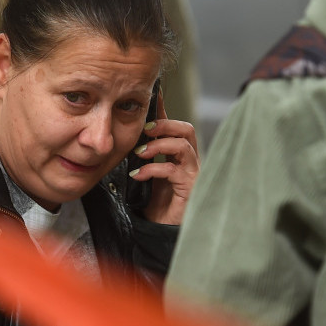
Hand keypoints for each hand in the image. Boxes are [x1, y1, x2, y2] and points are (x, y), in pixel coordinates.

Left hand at [129, 109, 199, 225]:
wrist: (160, 230)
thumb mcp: (148, 171)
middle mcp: (190, 161)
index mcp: (180, 154)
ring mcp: (193, 173)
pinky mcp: (190, 187)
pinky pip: (173, 170)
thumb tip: (132, 132)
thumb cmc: (156, 202)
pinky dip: (153, 168)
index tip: (152, 95)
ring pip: (183, 146)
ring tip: (139, 152)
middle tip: (144, 129)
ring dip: (158, 145)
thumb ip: (145, 153)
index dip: (164, 109)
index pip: (175, 125)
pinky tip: (138, 174)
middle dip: (164, 125)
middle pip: (186, 129)